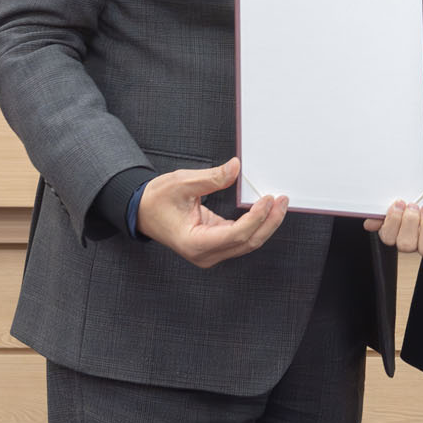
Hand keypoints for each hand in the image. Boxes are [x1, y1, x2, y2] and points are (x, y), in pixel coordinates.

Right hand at [135, 157, 287, 268]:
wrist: (140, 211)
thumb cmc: (156, 200)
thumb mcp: (182, 183)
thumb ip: (212, 177)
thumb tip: (236, 168)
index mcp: (195, 243)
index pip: (236, 235)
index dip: (256, 218)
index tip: (267, 199)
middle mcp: (204, 254)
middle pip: (247, 242)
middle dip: (268, 222)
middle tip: (282, 200)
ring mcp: (210, 253)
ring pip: (246, 243)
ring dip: (265, 224)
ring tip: (278, 204)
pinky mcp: (213, 246)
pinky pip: (240, 239)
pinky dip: (254, 225)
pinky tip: (264, 210)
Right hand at [363, 201, 422, 256]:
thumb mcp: (404, 201)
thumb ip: (387, 211)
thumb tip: (369, 223)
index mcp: (400, 233)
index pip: (388, 237)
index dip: (391, 222)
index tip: (398, 203)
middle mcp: (416, 242)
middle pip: (405, 245)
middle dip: (409, 223)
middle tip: (414, 205)